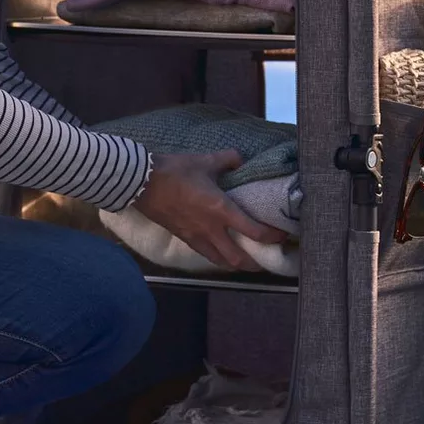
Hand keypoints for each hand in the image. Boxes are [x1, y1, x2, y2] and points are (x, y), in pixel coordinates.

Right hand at [131, 149, 290, 271]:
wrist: (141, 183)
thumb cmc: (175, 171)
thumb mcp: (205, 160)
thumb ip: (228, 159)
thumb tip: (240, 160)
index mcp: (221, 210)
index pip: (254, 231)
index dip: (272, 237)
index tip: (282, 236)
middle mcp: (211, 229)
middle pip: (238, 259)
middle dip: (256, 263)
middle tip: (267, 259)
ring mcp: (196, 237)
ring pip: (221, 262)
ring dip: (237, 264)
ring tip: (247, 261)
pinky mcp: (183, 238)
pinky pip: (206, 255)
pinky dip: (218, 258)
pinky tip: (221, 251)